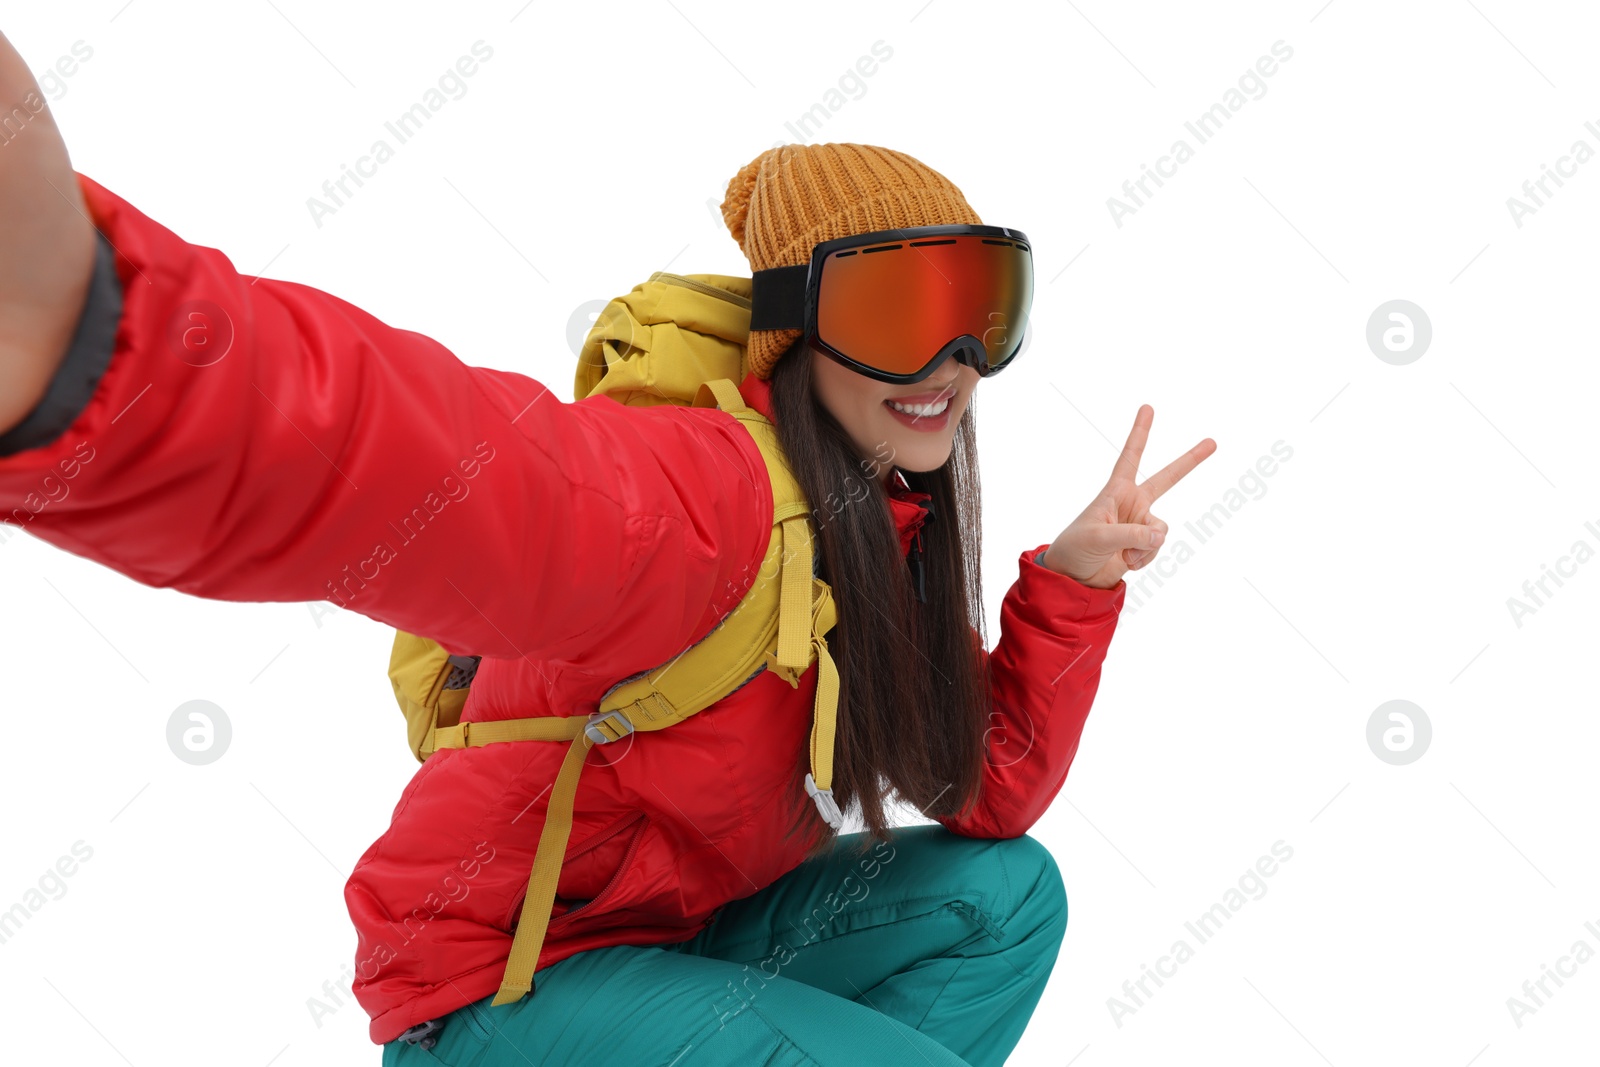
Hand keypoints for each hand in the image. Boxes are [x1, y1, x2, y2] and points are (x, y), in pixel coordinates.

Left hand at [1040, 405, 1215, 589]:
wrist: (1073, 578)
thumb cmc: (1075, 548)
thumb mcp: (1098, 538)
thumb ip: (1130, 535)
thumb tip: (1159, 536)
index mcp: (1116, 492)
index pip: (1131, 457)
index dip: (1140, 433)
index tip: (1147, 408)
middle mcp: (1131, 504)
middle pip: (1167, 479)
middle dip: (1190, 461)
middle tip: (1212, 442)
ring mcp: (1139, 524)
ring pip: (1161, 531)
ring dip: (1145, 546)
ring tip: (1122, 554)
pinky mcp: (1143, 546)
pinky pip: (1156, 549)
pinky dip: (1144, 559)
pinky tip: (1126, 563)